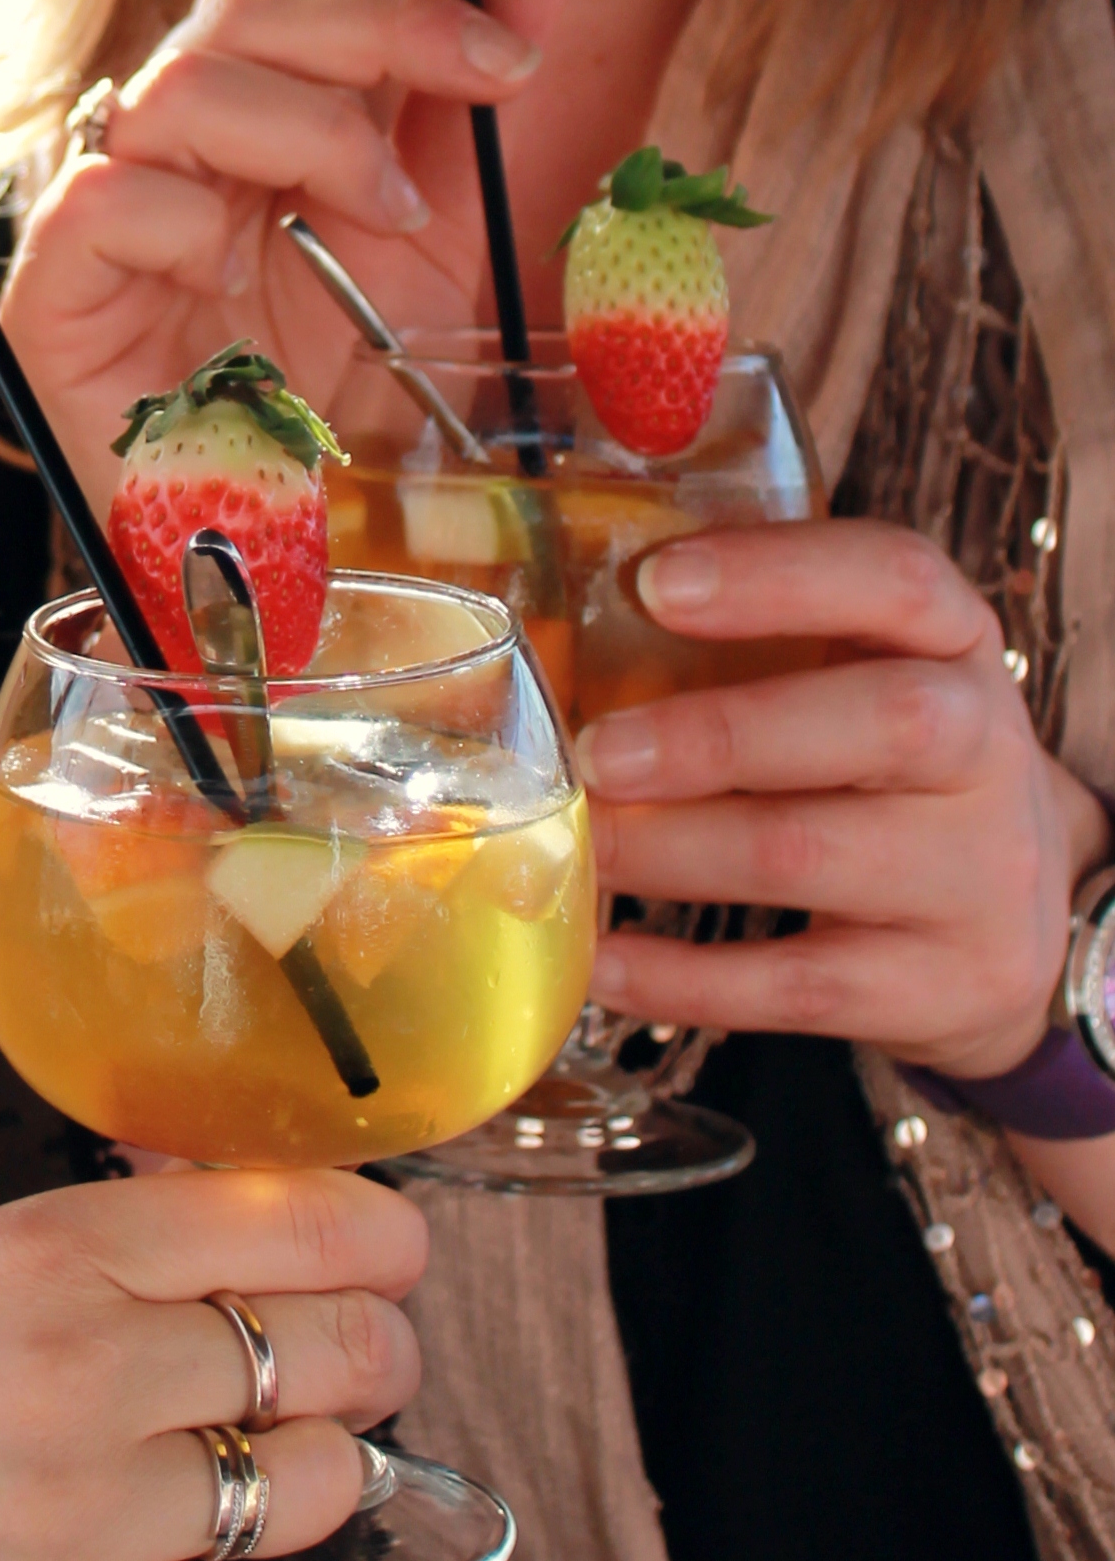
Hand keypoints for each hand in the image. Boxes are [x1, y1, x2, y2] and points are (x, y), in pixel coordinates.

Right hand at [0, 0, 577, 480]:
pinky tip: (241, 273)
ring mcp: (102, 202)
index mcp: (250, 103)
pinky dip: (194, 221)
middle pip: (251, 3)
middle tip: (497, 76)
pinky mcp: (55, 288)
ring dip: (314, 133)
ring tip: (380, 219)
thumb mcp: (437, 241)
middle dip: (391, 17)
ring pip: (188, 82)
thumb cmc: (324, 393)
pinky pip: (111, 197)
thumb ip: (473, 108)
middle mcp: (168, 133)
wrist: (258, 548)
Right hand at [0, 1165, 425, 1560]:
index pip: (291, 1217)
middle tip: (342, 1387)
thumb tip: (282, 1211)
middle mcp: (72, 1367)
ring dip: (297, 1497)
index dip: (376, 1244)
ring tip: (206, 1503)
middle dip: (369, 1368)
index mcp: (35, 1256)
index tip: (392, 1265)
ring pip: (323, 1484)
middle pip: (343, 1345)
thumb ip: (108, 1261)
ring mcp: (88, 1517)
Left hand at [578, 518, 1104, 1077]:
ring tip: (580, 846)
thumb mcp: (856, 677)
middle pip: (885, 722)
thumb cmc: (882, 764)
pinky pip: (798, 987)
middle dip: (720, 735)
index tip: (654, 582)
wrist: (1011, 913)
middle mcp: (987, 748)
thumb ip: (745, 641)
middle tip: (597, 753)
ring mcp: (980, 875)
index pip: (898, 579)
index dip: (779, 573)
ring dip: (672, 851)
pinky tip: (605, 961)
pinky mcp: (949, 986)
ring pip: (813, 856)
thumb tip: (549, 628)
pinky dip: (685, 977)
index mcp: (955, 642)